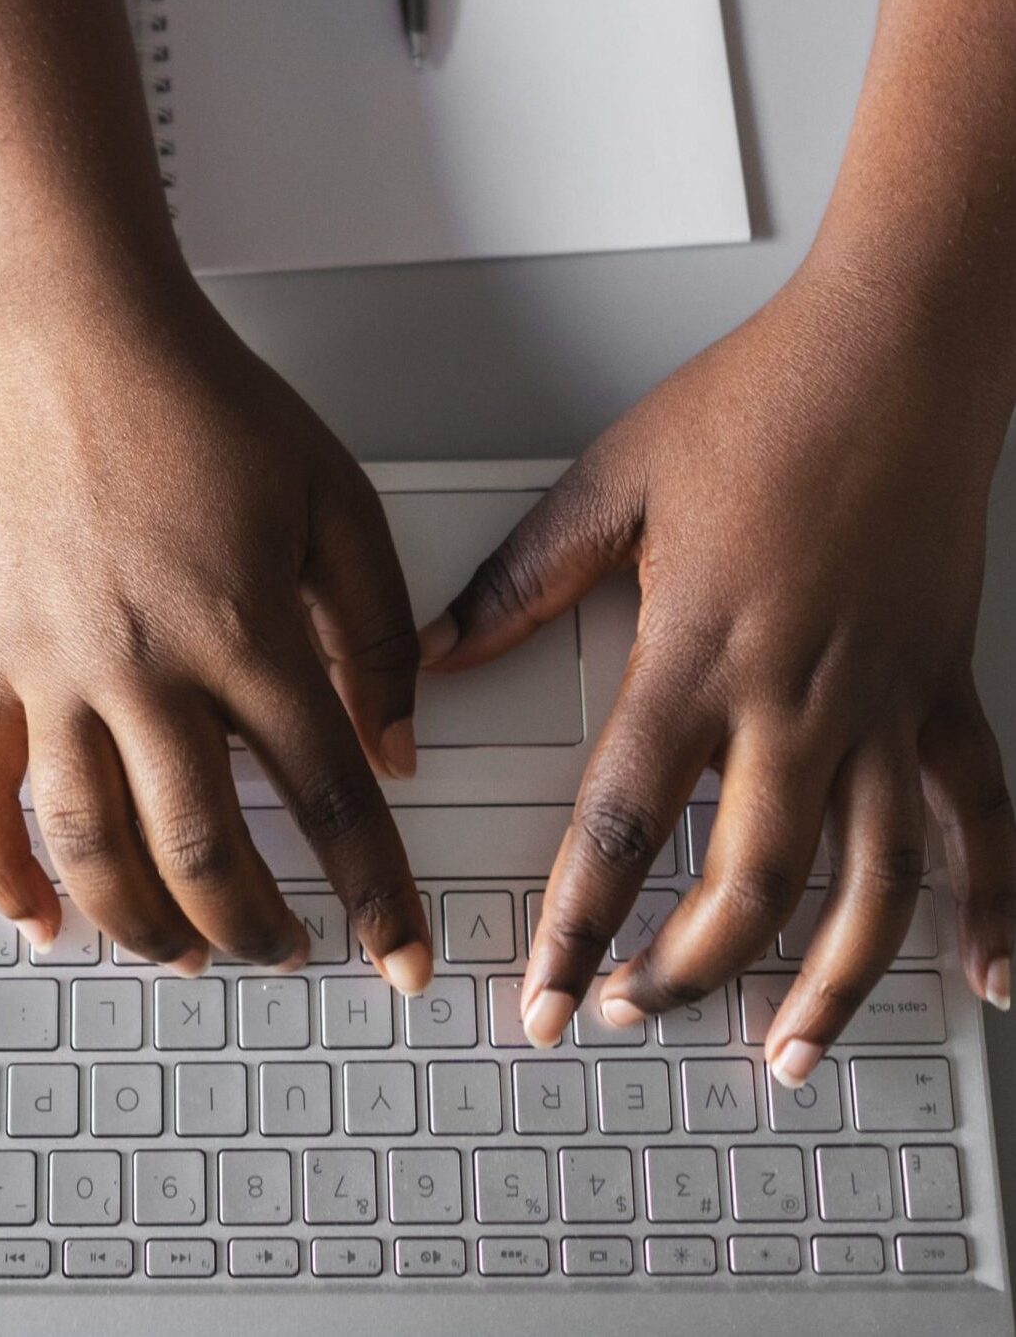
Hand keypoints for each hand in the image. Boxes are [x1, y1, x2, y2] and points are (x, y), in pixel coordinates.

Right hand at [0, 286, 433, 991]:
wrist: (78, 341)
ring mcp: (52, 668)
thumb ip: (379, 629)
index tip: (398, 958)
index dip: (374, 894)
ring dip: (144, 925)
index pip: (327, 798)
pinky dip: (1, 870)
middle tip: (288, 952)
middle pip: (204, 850)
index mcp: (246, 629)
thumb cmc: (203, 406)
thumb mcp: (334, 501)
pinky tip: (38, 921)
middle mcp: (146, 666)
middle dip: (257, 928)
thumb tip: (394, 747)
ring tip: (184, 957)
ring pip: (91, 843)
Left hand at [421, 254, 1015, 1082]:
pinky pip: (983, 816)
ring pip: (868, 884)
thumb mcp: (609, 483)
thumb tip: (439, 649)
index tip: (546, 997)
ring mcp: (882, 705)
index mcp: (696, 657)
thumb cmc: (760, 403)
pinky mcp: (942, 688)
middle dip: (683, 972)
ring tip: (785, 1049)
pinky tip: (990, 977)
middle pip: (742, 885)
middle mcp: (795, 702)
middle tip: (632, 1014)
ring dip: (825, 980)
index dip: (575, 928)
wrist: (898, 350)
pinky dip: (998, 903)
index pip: (620, 828)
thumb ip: (519, 580)